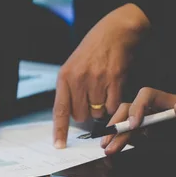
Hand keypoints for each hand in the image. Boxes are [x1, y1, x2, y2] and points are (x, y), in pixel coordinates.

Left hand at [53, 3, 149, 148]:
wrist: (116, 31)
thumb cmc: (96, 47)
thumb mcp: (75, 64)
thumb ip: (71, 87)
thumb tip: (72, 112)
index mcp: (66, 76)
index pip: (60, 109)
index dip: (59, 130)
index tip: (59, 145)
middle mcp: (79, 79)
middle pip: (81, 115)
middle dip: (87, 112)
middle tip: (93, 98)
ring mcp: (97, 80)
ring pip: (98, 112)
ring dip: (102, 106)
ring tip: (104, 88)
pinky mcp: (114, 80)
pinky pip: (113, 106)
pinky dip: (114, 103)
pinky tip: (114, 88)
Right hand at [101, 87, 175, 154]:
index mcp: (168, 101)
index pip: (146, 95)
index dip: (137, 107)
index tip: (135, 124)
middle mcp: (156, 109)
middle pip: (130, 109)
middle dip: (118, 124)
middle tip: (109, 141)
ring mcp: (151, 122)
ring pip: (127, 122)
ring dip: (116, 134)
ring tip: (107, 148)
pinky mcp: (151, 135)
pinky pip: (133, 135)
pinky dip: (123, 141)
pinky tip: (115, 148)